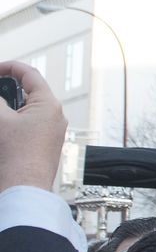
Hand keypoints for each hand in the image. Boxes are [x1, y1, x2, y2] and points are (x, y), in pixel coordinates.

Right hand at [0, 62, 67, 192]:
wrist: (26, 185)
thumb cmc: (18, 154)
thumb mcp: (1, 119)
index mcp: (49, 104)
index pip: (29, 74)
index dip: (8, 67)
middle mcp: (55, 115)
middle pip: (28, 90)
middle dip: (7, 88)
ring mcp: (52, 129)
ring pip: (28, 108)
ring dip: (10, 106)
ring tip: (2, 113)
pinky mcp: (46, 142)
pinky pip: (29, 123)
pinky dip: (14, 119)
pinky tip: (4, 126)